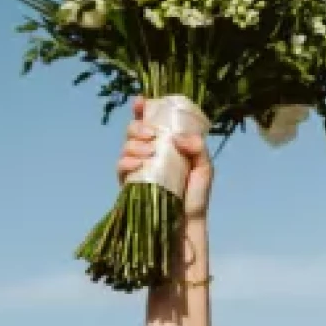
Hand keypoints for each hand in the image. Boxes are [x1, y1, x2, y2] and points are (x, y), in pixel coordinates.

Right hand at [117, 98, 212, 218]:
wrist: (187, 223)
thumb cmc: (196, 195)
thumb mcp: (205, 168)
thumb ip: (198, 148)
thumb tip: (176, 137)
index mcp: (165, 145)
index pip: (149, 121)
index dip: (141, 108)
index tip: (140, 101)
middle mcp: (148, 153)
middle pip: (133, 130)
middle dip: (138, 127)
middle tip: (152, 134)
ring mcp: (137, 168)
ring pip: (125, 146)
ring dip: (134, 144)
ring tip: (150, 152)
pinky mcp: (128, 184)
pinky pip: (120, 167)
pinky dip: (126, 162)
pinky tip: (138, 164)